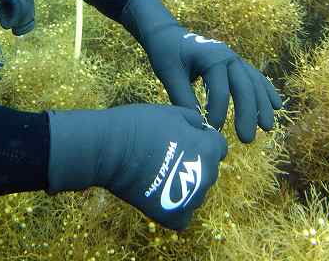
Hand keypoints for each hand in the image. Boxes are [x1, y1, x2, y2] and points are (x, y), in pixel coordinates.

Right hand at [48, 103, 227, 229]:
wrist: (110, 148)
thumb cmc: (140, 125)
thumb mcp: (172, 112)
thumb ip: (194, 121)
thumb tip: (202, 129)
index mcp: (209, 149)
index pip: (218, 146)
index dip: (202, 139)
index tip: (183, 137)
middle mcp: (206, 176)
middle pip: (209, 168)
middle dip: (195, 161)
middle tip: (169, 153)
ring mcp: (191, 199)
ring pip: (196, 191)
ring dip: (185, 182)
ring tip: (159, 171)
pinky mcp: (174, 216)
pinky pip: (183, 213)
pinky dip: (173, 205)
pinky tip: (157, 190)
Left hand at [121, 0, 281, 142]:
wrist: (167, 34)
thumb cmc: (166, 53)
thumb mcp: (169, 74)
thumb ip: (182, 97)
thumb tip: (197, 125)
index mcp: (211, 55)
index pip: (220, 89)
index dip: (217, 112)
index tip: (211, 131)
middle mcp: (227, 55)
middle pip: (243, 86)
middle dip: (247, 113)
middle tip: (247, 139)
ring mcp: (234, 58)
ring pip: (253, 82)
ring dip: (262, 104)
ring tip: (268, 127)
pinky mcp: (235, 63)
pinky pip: (254, 76)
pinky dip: (266, 90)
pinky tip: (277, 105)